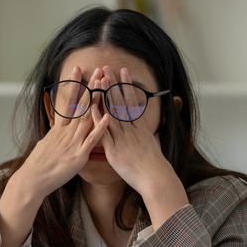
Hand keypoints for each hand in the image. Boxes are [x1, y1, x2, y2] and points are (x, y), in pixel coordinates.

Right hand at [14, 65, 109, 198]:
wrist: (33, 180)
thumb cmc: (38, 165)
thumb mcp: (45, 144)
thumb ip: (55, 135)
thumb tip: (57, 129)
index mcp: (59, 129)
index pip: (67, 101)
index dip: (73, 84)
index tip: (78, 69)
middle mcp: (66, 132)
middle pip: (80, 105)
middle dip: (90, 86)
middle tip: (98, 70)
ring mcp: (73, 142)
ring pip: (87, 118)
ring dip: (97, 101)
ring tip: (105, 85)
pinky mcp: (78, 156)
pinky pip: (91, 140)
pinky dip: (100, 128)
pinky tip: (107, 116)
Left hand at [96, 66, 187, 224]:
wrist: (155, 179)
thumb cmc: (155, 166)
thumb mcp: (153, 145)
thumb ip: (148, 135)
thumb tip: (148, 130)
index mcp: (140, 127)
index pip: (132, 102)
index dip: (126, 86)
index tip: (122, 72)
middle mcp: (131, 130)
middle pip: (121, 102)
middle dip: (113, 84)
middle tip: (107, 68)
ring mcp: (122, 138)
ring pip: (112, 112)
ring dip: (105, 95)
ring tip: (99, 79)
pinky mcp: (114, 150)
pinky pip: (104, 131)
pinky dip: (98, 118)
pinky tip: (92, 106)